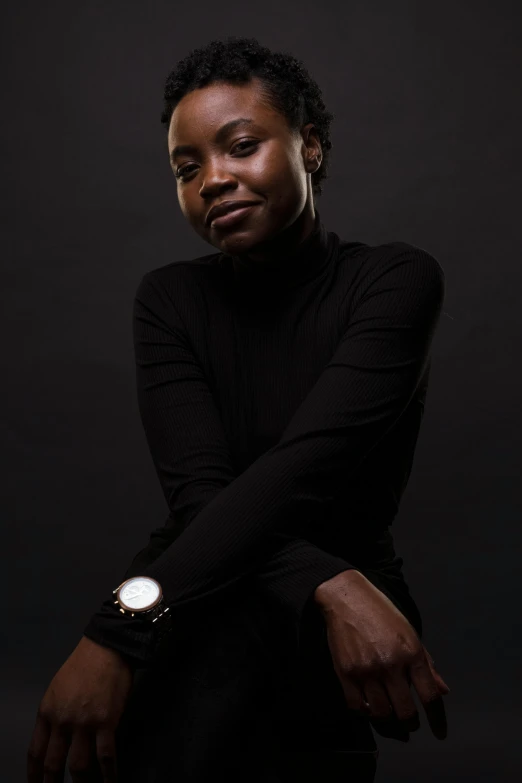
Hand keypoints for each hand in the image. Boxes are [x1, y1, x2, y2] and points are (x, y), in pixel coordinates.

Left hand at [27, 635, 133, 781]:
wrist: (106, 647)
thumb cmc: (83, 664)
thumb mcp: (57, 688)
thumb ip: (55, 714)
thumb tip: (58, 738)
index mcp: (47, 712)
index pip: (35, 752)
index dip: (34, 774)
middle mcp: (62, 721)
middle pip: (53, 764)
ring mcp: (84, 724)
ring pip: (79, 766)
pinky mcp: (107, 722)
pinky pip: (106, 756)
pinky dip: (109, 774)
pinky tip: (110, 782)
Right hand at [314, 569, 449, 742]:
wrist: (347, 598)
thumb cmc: (382, 613)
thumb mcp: (410, 633)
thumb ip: (427, 664)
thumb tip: (443, 691)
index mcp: (411, 653)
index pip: (429, 696)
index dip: (438, 720)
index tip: (440, 733)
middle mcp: (390, 665)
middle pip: (405, 712)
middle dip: (411, 723)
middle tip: (410, 723)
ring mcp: (366, 671)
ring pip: (382, 713)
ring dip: (389, 722)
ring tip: (391, 719)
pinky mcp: (346, 673)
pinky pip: (358, 706)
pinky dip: (367, 713)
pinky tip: (371, 709)